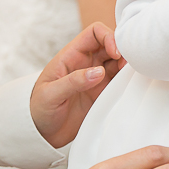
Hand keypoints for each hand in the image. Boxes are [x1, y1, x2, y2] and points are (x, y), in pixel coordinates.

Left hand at [30, 22, 125, 147]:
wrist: (41, 135)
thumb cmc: (38, 110)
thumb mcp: (50, 95)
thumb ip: (73, 81)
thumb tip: (100, 72)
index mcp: (71, 55)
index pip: (94, 33)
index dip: (108, 37)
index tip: (115, 53)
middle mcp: (86, 63)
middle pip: (110, 44)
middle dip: (122, 50)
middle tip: (127, 65)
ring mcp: (96, 78)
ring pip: (118, 62)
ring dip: (127, 65)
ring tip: (130, 76)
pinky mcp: (102, 93)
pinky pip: (119, 81)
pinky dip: (127, 80)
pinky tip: (130, 85)